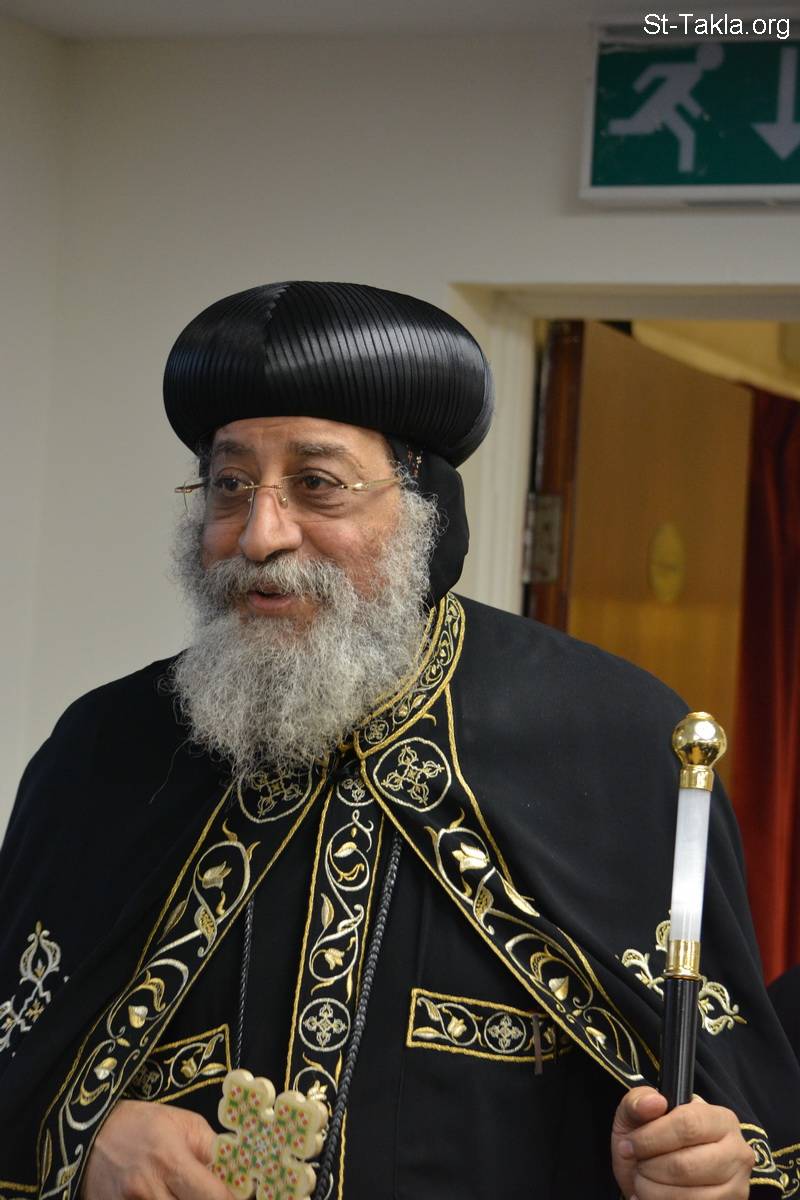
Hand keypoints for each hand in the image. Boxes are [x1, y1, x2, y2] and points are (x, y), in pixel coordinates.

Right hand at [81, 1099, 233, 1199]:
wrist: (90, 1134)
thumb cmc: (141, 1124)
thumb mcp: (184, 1123)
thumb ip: (212, 1150)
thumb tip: (237, 1176)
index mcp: (170, 1160)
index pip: (214, 1197)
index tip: (238, 1197)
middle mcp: (148, 1190)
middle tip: (207, 1194)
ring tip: (184, 1193)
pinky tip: (168, 1198)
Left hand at [611, 1087, 754, 1198]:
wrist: (661, 1174)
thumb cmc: (651, 1140)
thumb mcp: (638, 1114)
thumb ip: (638, 1101)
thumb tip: (654, 1102)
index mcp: (721, 1119)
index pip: (687, 1125)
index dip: (651, 1138)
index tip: (629, 1145)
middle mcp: (737, 1152)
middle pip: (686, 1165)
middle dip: (650, 1168)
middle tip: (637, 1166)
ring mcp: (737, 1186)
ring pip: (689, 1195)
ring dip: (653, 1191)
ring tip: (642, 1182)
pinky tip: (649, 1197)